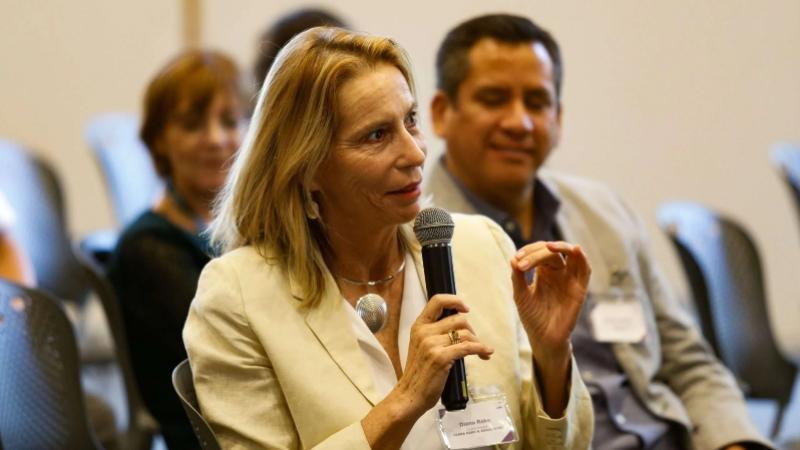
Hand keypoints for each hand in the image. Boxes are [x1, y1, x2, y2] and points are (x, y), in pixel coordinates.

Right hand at [393, 294, 493, 415]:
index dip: (454, 301)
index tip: (465, 308)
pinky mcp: (441, 358)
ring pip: (465, 333)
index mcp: (418, 326)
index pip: (437, 301)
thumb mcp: (421, 346)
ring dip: (478, 341)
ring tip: (481, 351)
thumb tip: (459, 325)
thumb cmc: (418, 373)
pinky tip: (486, 353)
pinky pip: (468, 347)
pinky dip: (481, 349)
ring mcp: (432, 345)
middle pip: (458, 319)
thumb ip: (434, 333)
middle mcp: (424, 332)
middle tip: (474, 341)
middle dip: (471, 329)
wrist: (410, 395)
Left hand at [511, 241, 589, 358]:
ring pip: (572, 254)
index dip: (528, 251)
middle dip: (537, 253)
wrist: (543, 338)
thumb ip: (517, 277)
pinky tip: (576, 249)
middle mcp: (558, 272)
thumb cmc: (532, 317)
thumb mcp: (521, 295)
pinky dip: (582, 257)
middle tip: (523, 263)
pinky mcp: (580, 289)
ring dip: (563, 246)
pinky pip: (585, 269)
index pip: (539, 251)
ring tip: (549, 246)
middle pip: (552, 251)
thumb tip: (513, 258)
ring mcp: (570, 279)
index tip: (516, 260)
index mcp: (543, 271)